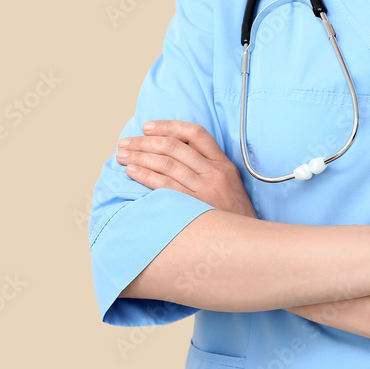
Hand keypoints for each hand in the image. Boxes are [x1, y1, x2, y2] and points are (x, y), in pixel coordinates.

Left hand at [116, 120, 258, 218]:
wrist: (247, 242)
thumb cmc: (233, 215)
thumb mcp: (229, 184)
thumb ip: (207, 168)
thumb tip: (173, 156)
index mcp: (223, 163)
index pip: (195, 133)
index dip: (168, 126)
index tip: (147, 127)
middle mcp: (214, 172)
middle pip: (174, 147)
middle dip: (145, 142)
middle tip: (125, 143)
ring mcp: (205, 188)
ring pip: (166, 163)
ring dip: (140, 157)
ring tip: (122, 156)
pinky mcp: (194, 205)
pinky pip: (165, 185)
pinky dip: (145, 175)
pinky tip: (132, 172)